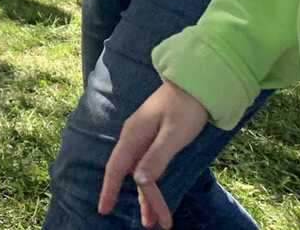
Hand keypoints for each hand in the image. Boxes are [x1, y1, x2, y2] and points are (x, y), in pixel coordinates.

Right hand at [99, 82, 211, 226]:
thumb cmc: (185, 107)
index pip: (116, 167)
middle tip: (153, 225)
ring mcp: (143, 138)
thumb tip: (137, 181)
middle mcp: (134, 138)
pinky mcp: (153, 139)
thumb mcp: (173, 134)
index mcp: (134, 135)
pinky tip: (154, 193)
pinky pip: (148, 166)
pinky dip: (152, 183)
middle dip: (143, 201)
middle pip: (132, 175)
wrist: (195, 84)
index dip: (109, 189)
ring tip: (155, 221)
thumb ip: (155, 158)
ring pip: (141, 173)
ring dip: (148, 196)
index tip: (104, 210)